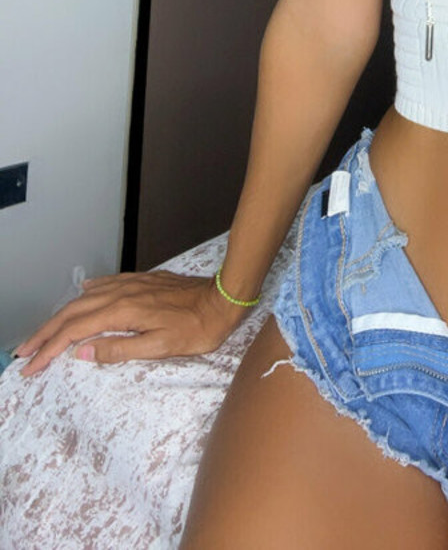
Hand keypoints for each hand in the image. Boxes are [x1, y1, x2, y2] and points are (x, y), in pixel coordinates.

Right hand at [11, 269, 254, 375]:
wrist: (223, 297)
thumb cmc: (196, 328)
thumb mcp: (159, 347)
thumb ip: (118, 349)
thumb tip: (80, 352)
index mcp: (121, 312)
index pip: (73, 333)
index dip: (48, 351)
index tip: (29, 368)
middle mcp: (120, 294)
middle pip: (71, 313)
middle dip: (44, 334)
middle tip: (23, 353)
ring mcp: (131, 284)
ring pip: (85, 298)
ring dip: (61, 315)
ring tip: (44, 331)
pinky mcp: (142, 281)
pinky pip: (105, 284)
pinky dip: (87, 292)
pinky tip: (82, 293)